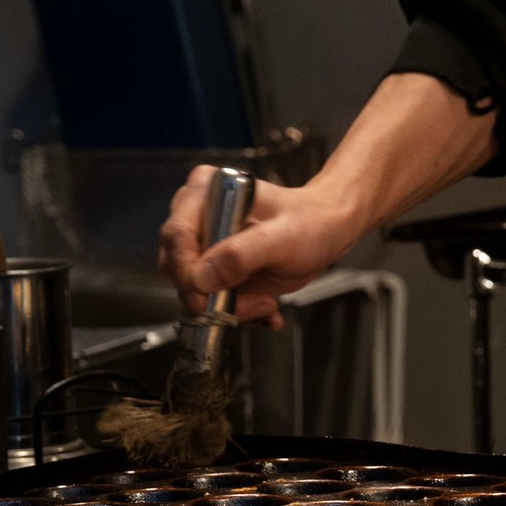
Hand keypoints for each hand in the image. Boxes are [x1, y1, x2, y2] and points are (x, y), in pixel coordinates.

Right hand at [157, 165, 369, 327]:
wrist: (329, 230)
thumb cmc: (310, 221)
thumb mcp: (281, 238)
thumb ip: (241, 255)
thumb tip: (201, 277)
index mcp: (206, 193)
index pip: (176, 235)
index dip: (184, 272)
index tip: (202, 299)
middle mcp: (198, 217)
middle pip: (178, 267)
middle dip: (212, 295)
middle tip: (253, 303)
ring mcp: (206, 246)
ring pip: (194, 290)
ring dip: (229, 308)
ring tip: (265, 303)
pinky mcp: (217, 270)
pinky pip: (211, 300)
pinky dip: (237, 313)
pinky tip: (264, 308)